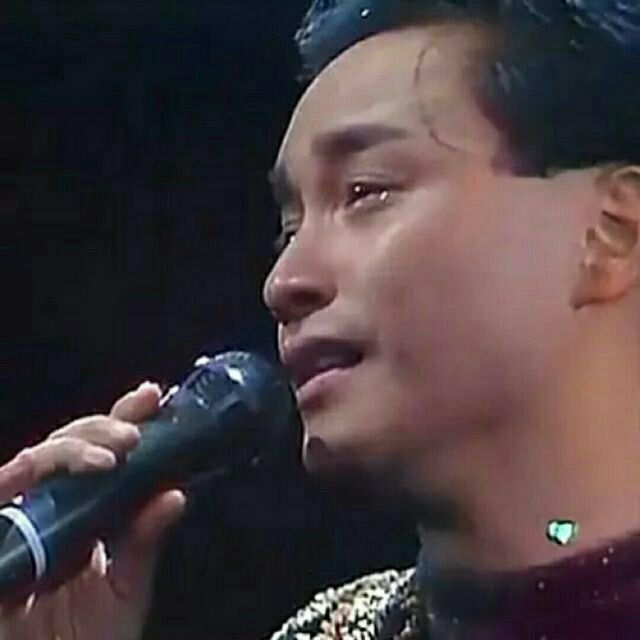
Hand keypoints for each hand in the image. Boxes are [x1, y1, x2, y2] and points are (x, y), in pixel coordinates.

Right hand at [0, 382, 186, 639]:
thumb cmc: (83, 639)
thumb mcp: (125, 589)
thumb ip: (144, 543)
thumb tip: (176, 495)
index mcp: (88, 512)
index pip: (104, 454)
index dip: (123, 419)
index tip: (151, 398)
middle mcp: (53, 507)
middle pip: (71, 444)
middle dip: (104, 426)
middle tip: (137, 430)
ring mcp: (21, 518)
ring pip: (39, 457)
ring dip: (77, 445)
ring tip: (117, 453)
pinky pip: (4, 484)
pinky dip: (35, 469)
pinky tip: (75, 472)